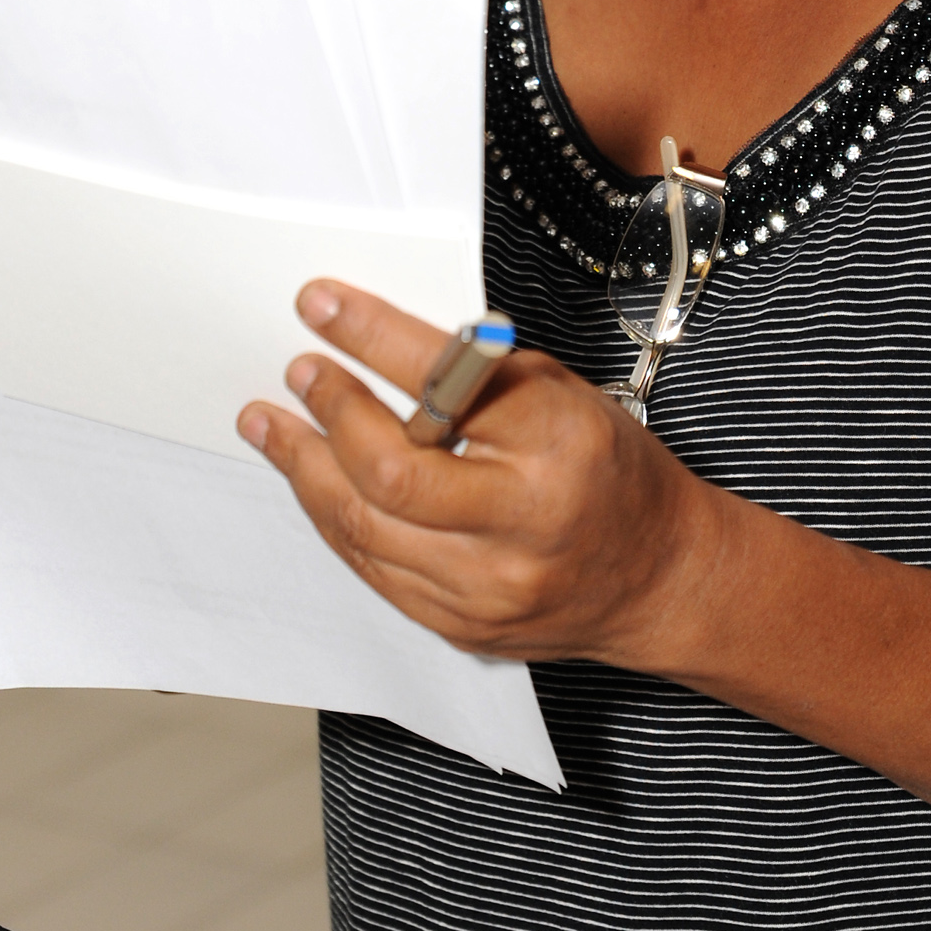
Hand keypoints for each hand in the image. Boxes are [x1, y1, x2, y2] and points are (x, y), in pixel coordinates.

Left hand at [237, 281, 715, 664]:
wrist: (657, 577)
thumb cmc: (610, 472)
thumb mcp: (564, 394)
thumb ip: (478, 376)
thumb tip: (377, 341)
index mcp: (557, 442)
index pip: (444, 381)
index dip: (370, 337)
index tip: (321, 305)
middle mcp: (523, 520)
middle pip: (388, 471)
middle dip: (330, 412)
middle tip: (301, 373)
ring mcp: (486, 585)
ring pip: (363, 526)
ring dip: (305, 467)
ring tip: (272, 424)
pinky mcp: (458, 625)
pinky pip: (371, 568)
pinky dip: (335, 516)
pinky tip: (315, 480)